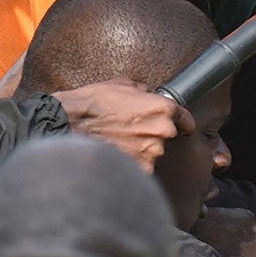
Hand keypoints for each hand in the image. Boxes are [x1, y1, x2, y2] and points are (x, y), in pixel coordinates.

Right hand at [52, 80, 190, 168]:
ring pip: (153, 154)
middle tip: (130, 132)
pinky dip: (131, 164)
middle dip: (152, 135)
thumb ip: (142, 91)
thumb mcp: (120, 85)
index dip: (182, 123)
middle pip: (166, 137)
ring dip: (141, 151)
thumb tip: (147, 93)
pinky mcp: (140, 170)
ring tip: (118, 143)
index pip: (186, 120)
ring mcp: (152, 153)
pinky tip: (115, 155)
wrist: (69, 125)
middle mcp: (162, 132)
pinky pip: (141, 168)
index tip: (182, 127)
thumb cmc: (93, 104)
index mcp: (162, 109)